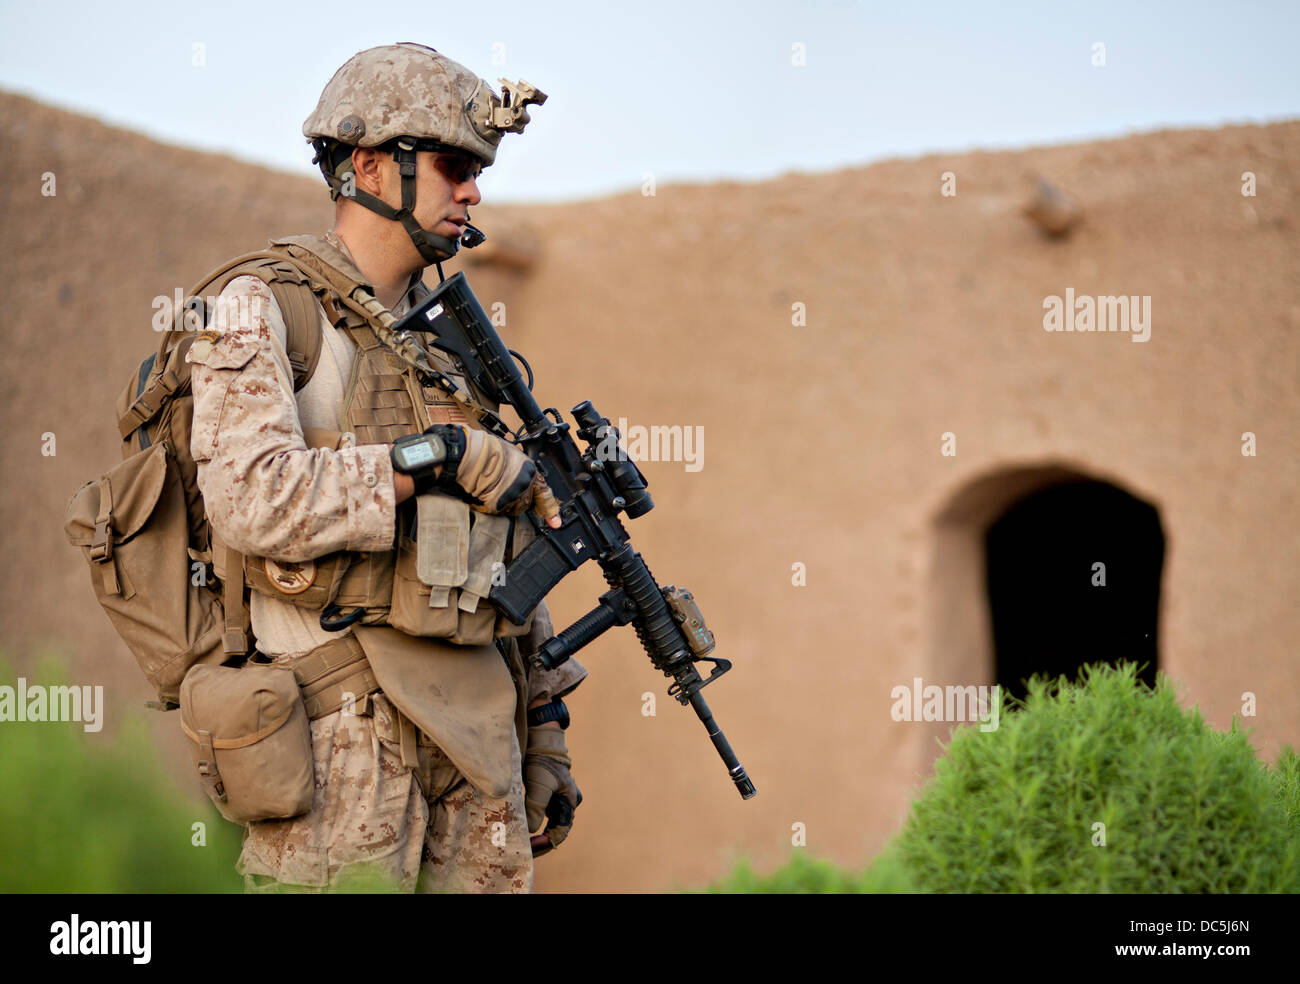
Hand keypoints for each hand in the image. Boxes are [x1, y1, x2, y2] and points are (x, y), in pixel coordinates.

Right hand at [392, 427, 561, 528]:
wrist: (468, 453)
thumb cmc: (485, 449)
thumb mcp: (512, 454)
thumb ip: (520, 470)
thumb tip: (521, 478)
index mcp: (530, 471)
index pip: (545, 494)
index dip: (550, 510)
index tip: (556, 523)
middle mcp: (524, 486)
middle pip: (524, 504)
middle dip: (513, 500)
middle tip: (498, 487)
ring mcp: (511, 497)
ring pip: (509, 510)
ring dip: (501, 503)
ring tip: (488, 486)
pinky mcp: (497, 506)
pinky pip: (494, 511)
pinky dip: (486, 505)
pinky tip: (481, 491)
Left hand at [524, 726, 580, 856]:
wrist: (540, 739)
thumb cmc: (543, 761)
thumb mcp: (540, 785)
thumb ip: (536, 807)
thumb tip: (530, 830)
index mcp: (569, 801)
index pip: (560, 831)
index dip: (547, 842)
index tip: (531, 847)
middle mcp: (564, 802)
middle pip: (555, 829)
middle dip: (540, 841)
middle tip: (524, 849)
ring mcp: (555, 798)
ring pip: (547, 823)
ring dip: (535, 833)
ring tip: (520, 841)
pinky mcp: (544, 793)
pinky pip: (539, 813)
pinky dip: (530, 822)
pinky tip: (519, 826)